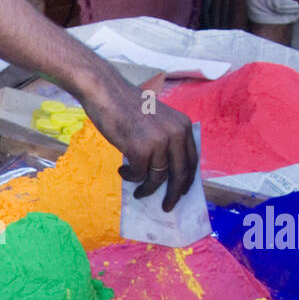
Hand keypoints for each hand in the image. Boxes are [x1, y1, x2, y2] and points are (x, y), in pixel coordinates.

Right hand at [79, 74, 197, 211]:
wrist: (107, 93)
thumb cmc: (127, 106)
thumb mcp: (158, 120)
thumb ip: (167, 138)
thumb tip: (167, 168)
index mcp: (183, 126)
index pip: (191, 160)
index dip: (187, 179)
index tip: (181, 192)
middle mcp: (176, 134)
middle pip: (180, 173)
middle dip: (174, 194)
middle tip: (167, 206)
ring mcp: (159, 142)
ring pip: (158, 177)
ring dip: (147, 189)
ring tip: (138, 191)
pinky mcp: (141, 150)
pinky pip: (139, 174)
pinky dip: (131, 177)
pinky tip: (122, 170)